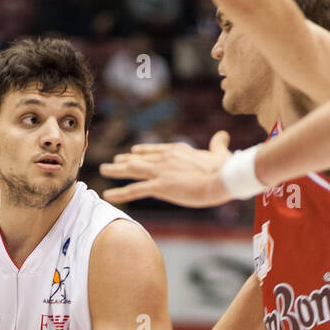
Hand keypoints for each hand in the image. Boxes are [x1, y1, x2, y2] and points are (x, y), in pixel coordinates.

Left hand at [100, 131, 231, 207]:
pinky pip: (134, 190)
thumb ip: (218, 144)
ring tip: (103, 171)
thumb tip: (223, 135)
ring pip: (132, 170)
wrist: (225, 176)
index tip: (133, 152)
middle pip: (140, 159)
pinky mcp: (161, 186)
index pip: (156, 150)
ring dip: (116, 171)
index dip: (143, 151)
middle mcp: (165, 158)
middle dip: (124, 161)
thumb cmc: (226, 167)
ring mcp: (161, 172)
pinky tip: (108, 195)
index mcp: (178, 150)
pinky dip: (119, 193)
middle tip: (112, 162)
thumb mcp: (220, 153)